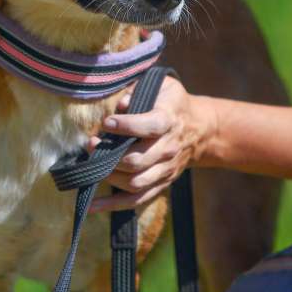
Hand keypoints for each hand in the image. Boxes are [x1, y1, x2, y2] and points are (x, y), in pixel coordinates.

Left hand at [89, 76, 212, 212]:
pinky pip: (136, 199)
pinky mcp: (161, 183)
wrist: (200, 129)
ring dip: (109, 176)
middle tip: (92, 144)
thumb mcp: (162, 86)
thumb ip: (139, 89)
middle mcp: (168, 148)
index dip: (126, 126)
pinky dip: (113, 205)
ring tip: (93, 163)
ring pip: (135, 182)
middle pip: (137, 160)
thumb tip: (122, 104)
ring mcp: (165, 169)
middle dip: (110, 155)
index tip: (107, 122)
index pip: (148, 127)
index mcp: (168, 121)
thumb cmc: (172, 103)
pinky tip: (92, 205)